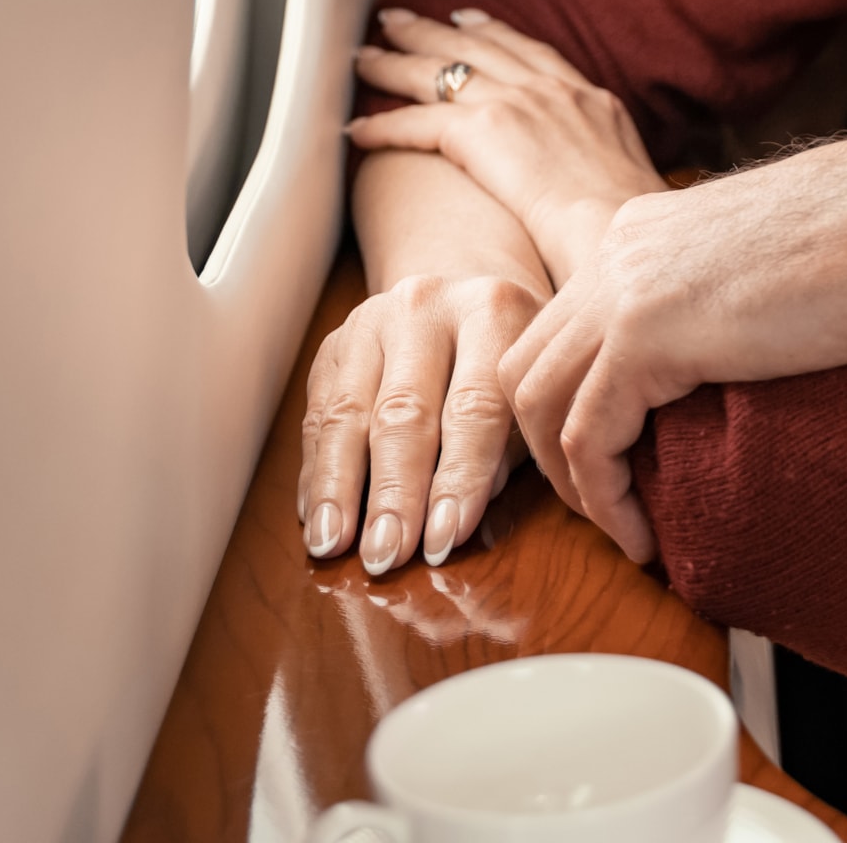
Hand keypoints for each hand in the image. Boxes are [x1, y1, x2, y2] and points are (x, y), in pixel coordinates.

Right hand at [300, 270, 541, 574]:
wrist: (469, 290)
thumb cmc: (513, 363)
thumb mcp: (531, 396)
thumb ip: (509, 450)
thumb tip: (459, 516)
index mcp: (493, 312)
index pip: (474, 407)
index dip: (457, 481)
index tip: (443, 542)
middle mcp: (427, 306)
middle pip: (404, 411)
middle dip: (392, 493)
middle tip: (385, 555)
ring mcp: (373, 319)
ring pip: (348, 412)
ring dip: (339, 488)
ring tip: (333, 545)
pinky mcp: (335, 342)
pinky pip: (318, 413)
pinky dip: (316, 471)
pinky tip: (316, 517)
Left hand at [350, 9, 669, 282]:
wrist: (626, 228)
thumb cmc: (636, 230)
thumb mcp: (636, 184)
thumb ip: (608, 175)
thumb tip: (605, 200)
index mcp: (592, 99)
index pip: (531, 51)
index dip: (493, 32)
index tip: (467, 19)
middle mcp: (552, 89)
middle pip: (476, 46)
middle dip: (431, 30)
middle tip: (397, 17)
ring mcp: (518, 104)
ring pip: (439, 73)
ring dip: (394, 64)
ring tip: (362, 58)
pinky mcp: (484, 131)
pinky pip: (418, 122)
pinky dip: (383, 126)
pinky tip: (357, 130)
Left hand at [500, 111, 846, 561]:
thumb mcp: (767, 268)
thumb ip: (719, 302)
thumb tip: (722, 363)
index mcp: (642, 231)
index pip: (563, 327)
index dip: (570, 405)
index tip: (613, 466)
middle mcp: (617, 252)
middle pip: (528, 364)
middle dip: (548, 449)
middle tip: (604, 507)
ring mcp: (623, 290)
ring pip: (539, 404)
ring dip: (571, 483)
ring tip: (622, 531)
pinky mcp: (647, 337)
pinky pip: (587, 437)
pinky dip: (603, 497)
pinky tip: (642, 535)